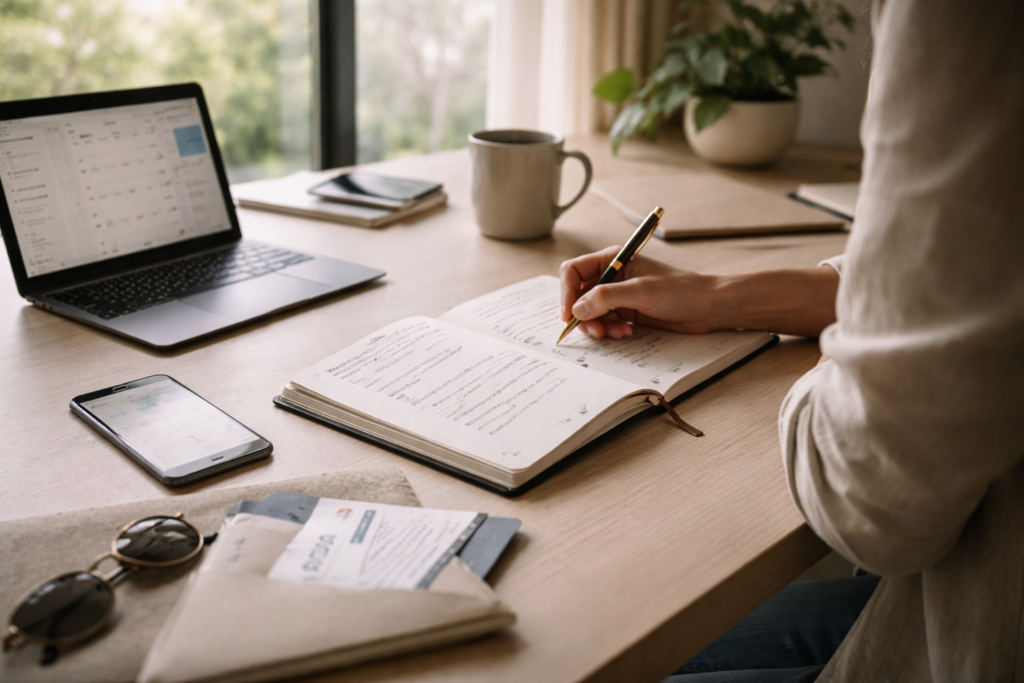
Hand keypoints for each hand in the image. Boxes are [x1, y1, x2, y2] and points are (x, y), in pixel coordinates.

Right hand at [559, 248, 841, 338]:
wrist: (709, 307)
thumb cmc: (681, 291)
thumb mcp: (641, 292)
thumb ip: (607, 297)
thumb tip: (577, 308)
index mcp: (613, 259)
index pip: (574, 272)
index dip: (567, 293)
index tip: (570, 315)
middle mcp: (612, 276)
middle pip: (579, 295)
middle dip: (584, 315)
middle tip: (596, 332)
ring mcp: (619, 295)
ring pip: (591, 313)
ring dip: (598, 326)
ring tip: (615, 334)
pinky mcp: (627, 312)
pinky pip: (606, 323)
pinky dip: (610, 331)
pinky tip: (626, 334)